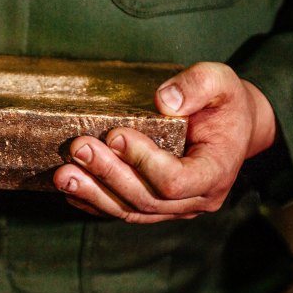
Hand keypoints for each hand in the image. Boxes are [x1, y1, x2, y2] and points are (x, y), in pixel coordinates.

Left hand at [53, 62, 275, 222]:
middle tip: (78, 148)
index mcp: (216, 171)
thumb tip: (163, 101)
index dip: (143, 161)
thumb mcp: (221, 81)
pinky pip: (124, 211)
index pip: (176, 180)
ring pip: (131, 210)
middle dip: (108, 173)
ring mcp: (175, 208)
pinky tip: (71, 190)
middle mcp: (196, 198)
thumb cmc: (224, 103)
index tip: (115, 134)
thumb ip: (198, 85)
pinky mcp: (157, 207)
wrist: (230, 127)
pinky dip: (95, 203)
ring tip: (63, 175)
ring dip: (94, 193)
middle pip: (146, 197)